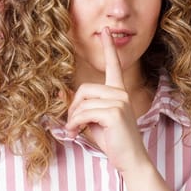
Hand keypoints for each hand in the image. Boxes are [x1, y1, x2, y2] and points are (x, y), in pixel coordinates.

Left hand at [65, 26, 149, 173]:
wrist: (131, 159)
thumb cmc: (113, 140)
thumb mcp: (93, 120)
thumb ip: (80, 106)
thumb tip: (59, 91)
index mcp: (119, 92)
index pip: (114, 66)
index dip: (109, 48)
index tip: (106, 31)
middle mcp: (121, 93)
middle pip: (84, 89)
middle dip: (73, 108)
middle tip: (74, 124)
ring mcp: (120, 101)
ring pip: (82, 102)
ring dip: (73, 119)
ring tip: (77, 131)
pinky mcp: (114, 112)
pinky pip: (84, 113)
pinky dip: (75, 124)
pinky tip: (78, 133)